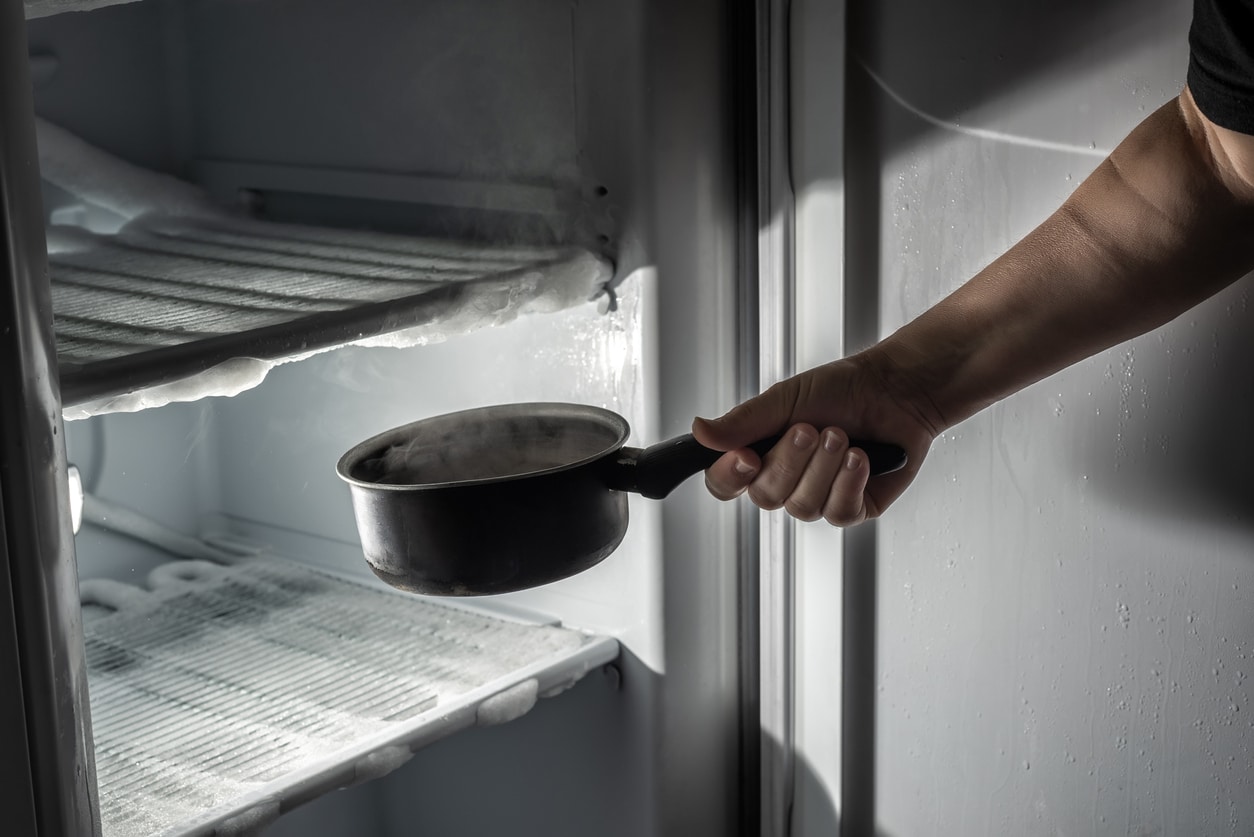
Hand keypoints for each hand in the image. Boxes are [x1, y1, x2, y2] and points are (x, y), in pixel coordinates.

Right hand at [692, 354, 937, 525]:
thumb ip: (742, 422)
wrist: (896, 389)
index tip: (747, 457)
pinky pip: (839, 513)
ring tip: (842, 435)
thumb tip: (698, 431)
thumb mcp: (784, 399)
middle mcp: (786, 481)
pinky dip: (849, 482)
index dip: (730, 477)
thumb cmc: (842, 389)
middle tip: (811, 428)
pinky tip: (861, 458)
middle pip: (765, 497)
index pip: (724, 484)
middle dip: (791, 461)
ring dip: (824, 467)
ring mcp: (819, 498)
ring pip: (803, 507)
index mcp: (760, 455)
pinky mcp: (854, 508)